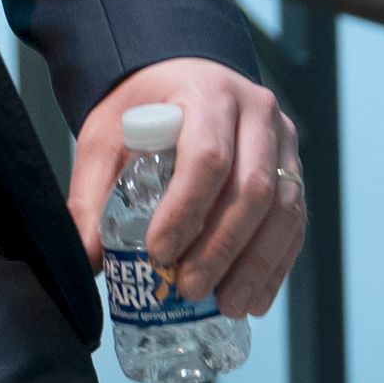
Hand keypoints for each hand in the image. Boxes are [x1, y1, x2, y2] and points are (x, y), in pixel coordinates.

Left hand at [64, 56, 303, 315]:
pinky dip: (275, 265)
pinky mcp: (293, 170)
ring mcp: (283, 141)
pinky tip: (254, 299)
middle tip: (190, 289)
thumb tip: (88, 261)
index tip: (159, 253)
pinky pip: (294, 223)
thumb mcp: (106, 138)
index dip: (186, 210)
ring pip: (283, 210)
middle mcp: (256, 113)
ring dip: (255, 265)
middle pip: (252, 188)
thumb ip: (92, 195)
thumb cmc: (143, 108)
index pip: (207, 156)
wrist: (181, 76)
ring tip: (227, 306)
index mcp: (207, 94)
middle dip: (221, 247)